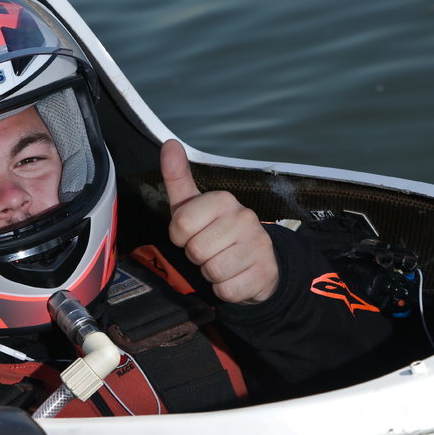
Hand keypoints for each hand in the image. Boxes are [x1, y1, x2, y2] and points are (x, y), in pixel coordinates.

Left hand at [160, 139, 278, 303]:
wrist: (259, 262)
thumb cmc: (217, 232)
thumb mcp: (193, 205)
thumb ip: (178, 177)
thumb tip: (169, 144)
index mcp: (223, 199)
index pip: (179, 225)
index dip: (180, 236)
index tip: (193, 233)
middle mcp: (244, 218)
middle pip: (195, 250)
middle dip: (197, 256)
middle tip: (210, 250)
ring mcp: (258, 245)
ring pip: (212, 271)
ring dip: (211, 273)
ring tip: (223, 262)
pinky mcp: (265, 273)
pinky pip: (227, 290)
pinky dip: (225, 289)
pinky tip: (235, 276)